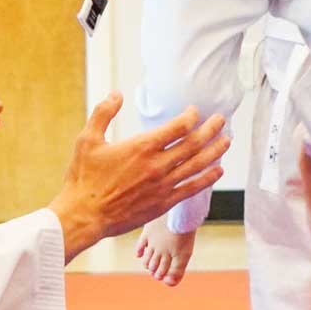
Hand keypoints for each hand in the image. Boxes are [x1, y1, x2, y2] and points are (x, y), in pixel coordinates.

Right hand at [49, 93, 229, 263]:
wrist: (84, 215)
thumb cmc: (83, 178)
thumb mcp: (87, 139)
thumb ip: (103, 113)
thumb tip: (116, 93)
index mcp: (141, 147)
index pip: (177, 127)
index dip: (191, 117)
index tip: (195, 111)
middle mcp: (157, 165)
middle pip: (193, 144)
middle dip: (210, 130)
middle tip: (221, 119)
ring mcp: (162, 186)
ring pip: (196, 165)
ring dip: (214, 151)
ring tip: (227, 141)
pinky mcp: (163, 203)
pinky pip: (191, 189)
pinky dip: (207, 178)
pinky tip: (218, 170)